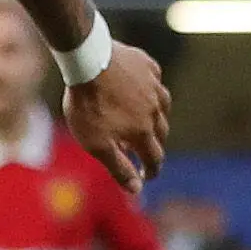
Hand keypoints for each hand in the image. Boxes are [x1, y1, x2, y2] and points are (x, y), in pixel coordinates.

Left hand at [64, 42, 170, 191]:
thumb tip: (137, 190)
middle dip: (154, 145)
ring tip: (148, 121)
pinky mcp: (146, 65)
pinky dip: (152, 89)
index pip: (155, 158)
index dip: (152, 170)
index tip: (147, 176)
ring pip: (163, 106)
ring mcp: (152, 85)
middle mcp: (154, 109)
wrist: (87, 59)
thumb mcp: (97, 144)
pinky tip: (144, 89)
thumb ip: (119, 168)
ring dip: (157, 117)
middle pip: (161, 133)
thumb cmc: (88, 105)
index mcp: (143, 131)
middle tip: (144, 151)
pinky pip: (155, 80)